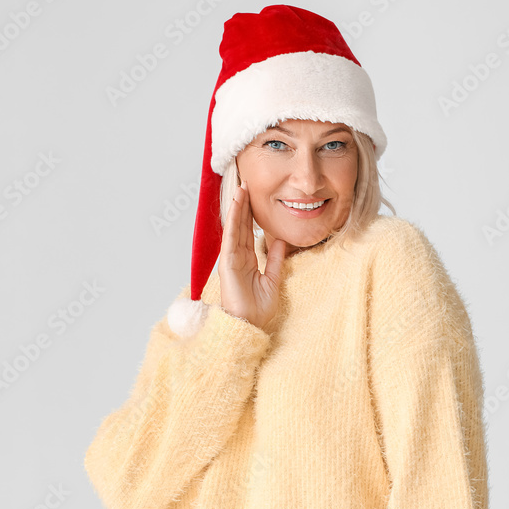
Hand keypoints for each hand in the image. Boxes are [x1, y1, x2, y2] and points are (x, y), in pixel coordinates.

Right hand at [218, 180, 285, 331]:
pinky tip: (236, 205)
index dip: (250, 213)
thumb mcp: (273, 279)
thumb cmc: (258, 309)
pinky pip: (231, 236)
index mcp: (247, 260)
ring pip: (235, 227)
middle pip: (241, 225)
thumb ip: (274, 259)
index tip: (253, 195)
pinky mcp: (228, 262)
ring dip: (237, 206)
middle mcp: (237, 256)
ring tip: (241, 187)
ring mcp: (230, 258)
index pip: (248, 231)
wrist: (249, 325)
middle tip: (246, 182)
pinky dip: (234, 220)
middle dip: (243, 204)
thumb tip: (280, 241)